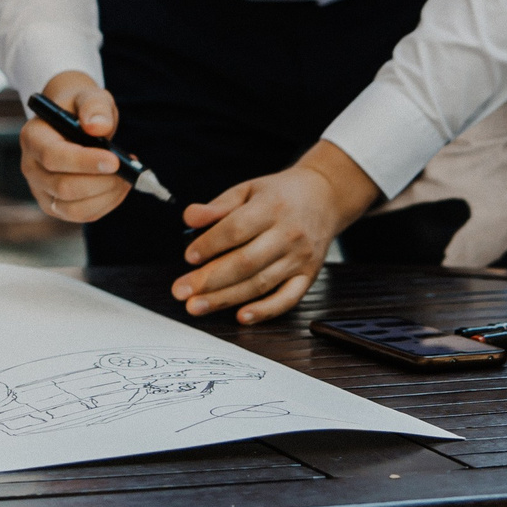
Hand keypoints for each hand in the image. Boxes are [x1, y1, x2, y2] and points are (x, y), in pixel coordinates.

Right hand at [18, 69, 129, 223]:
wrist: (71, 121)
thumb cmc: (80, 108)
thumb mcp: (89, 96)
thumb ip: (94, 106)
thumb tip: (97, 127)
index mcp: (33, 137)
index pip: (53, 156)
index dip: (84, 162)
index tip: (114, 161)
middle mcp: (31, 167)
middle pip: (63, 187)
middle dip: (101, 182)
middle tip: (127, 169)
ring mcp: (41, 190)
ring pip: (73, 209)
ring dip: (106, 196)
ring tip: (125, 178)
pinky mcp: (55, 206)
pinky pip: (82, 215)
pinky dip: (106, 204)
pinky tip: (118, 187)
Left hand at [174, 141, 381, 324]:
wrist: (325, 197)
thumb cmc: (280, 194)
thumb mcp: (248, 189)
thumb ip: (218, 205)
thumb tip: (189, 218)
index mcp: (271, 207)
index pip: (236, 229)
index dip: (210, 244)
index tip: (188, 257)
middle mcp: (288, 234)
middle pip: (245, 262)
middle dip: (210, 280)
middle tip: (181, 291)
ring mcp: (300, 258)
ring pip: (260, 284)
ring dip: (226, 299)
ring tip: (197, 306)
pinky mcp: (309, 276)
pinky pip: (288, 299)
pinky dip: (265, 311)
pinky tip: (242, 317)